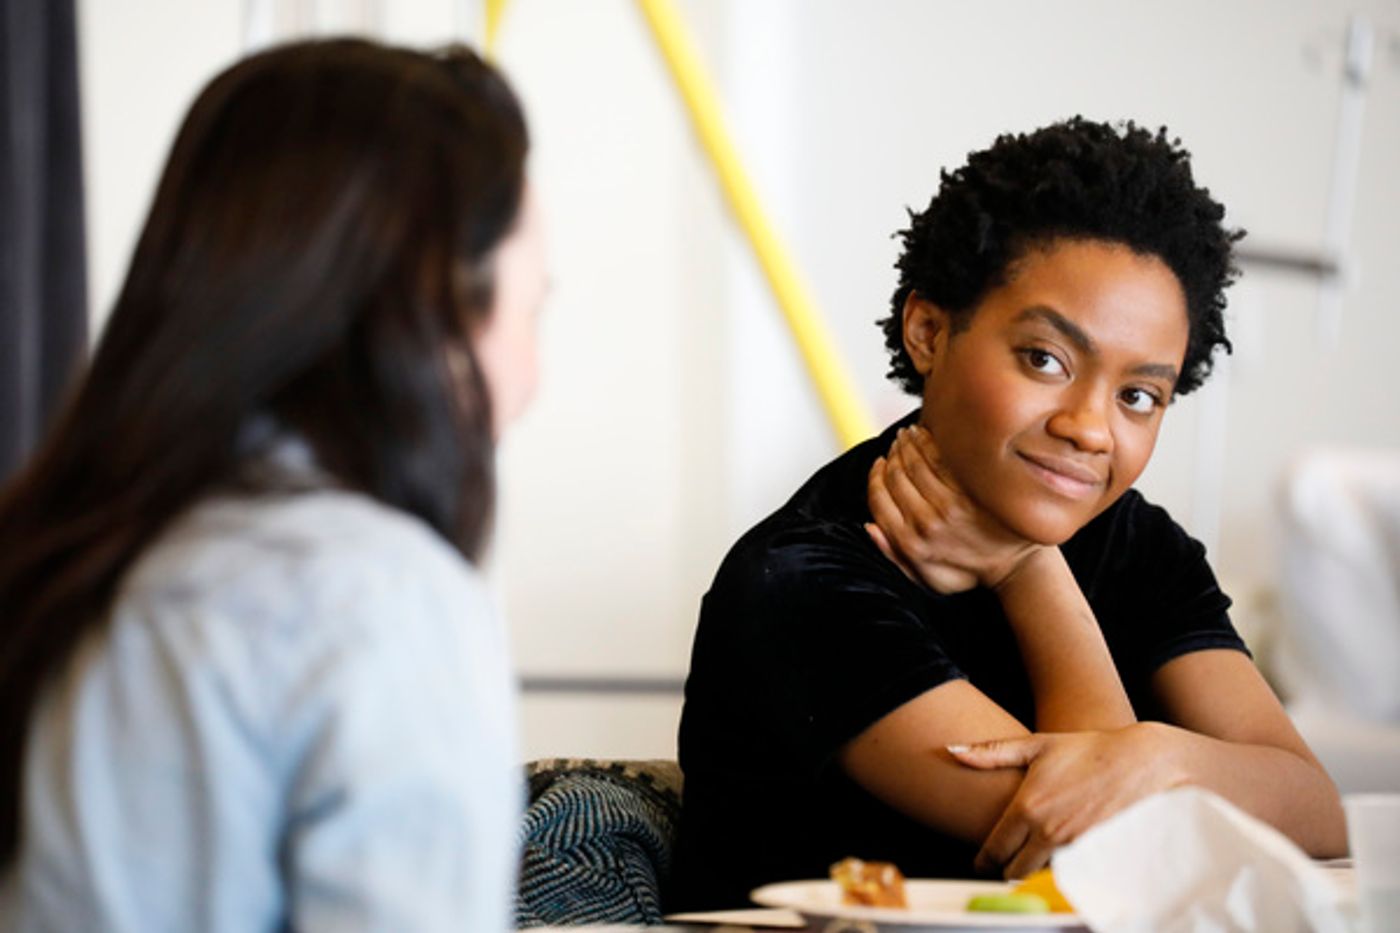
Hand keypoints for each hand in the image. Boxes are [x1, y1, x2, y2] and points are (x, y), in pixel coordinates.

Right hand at [866, 425, 1039, 592]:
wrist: (1015, 567)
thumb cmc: (968, 570)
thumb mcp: (925, 577)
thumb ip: (894, 554)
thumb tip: (869, 526)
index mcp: (910, 542)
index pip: (879, 499)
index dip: (875, 477)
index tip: (879, 465)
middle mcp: (926, 523)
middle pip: (896, 476)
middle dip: (892, 455)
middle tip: (895, 443)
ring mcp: (949, 506)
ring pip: (917, 463)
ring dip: (908, 443)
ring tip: (909, 435)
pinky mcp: (971, 492)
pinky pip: (943, 459)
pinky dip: (931, 442)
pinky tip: (929, 435)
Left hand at [948, 723, 1181, 877]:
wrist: (1141, 762)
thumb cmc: (1086, 750)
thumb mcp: (1037, 745)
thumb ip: (992, 752)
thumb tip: (952, 751)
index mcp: (1027, 808)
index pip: (994, 850)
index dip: (984, 860)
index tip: (983, 862)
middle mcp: (1047, 832)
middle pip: (1014, 873)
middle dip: (1007, 870)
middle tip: (1007, 863)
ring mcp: (1074, 848)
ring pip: (1041, 879)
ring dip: (1034, 874)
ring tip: (1033, 861)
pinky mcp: (1099, 858)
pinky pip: (1070, 879)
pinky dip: (1062, 875)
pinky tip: (1061, 863)